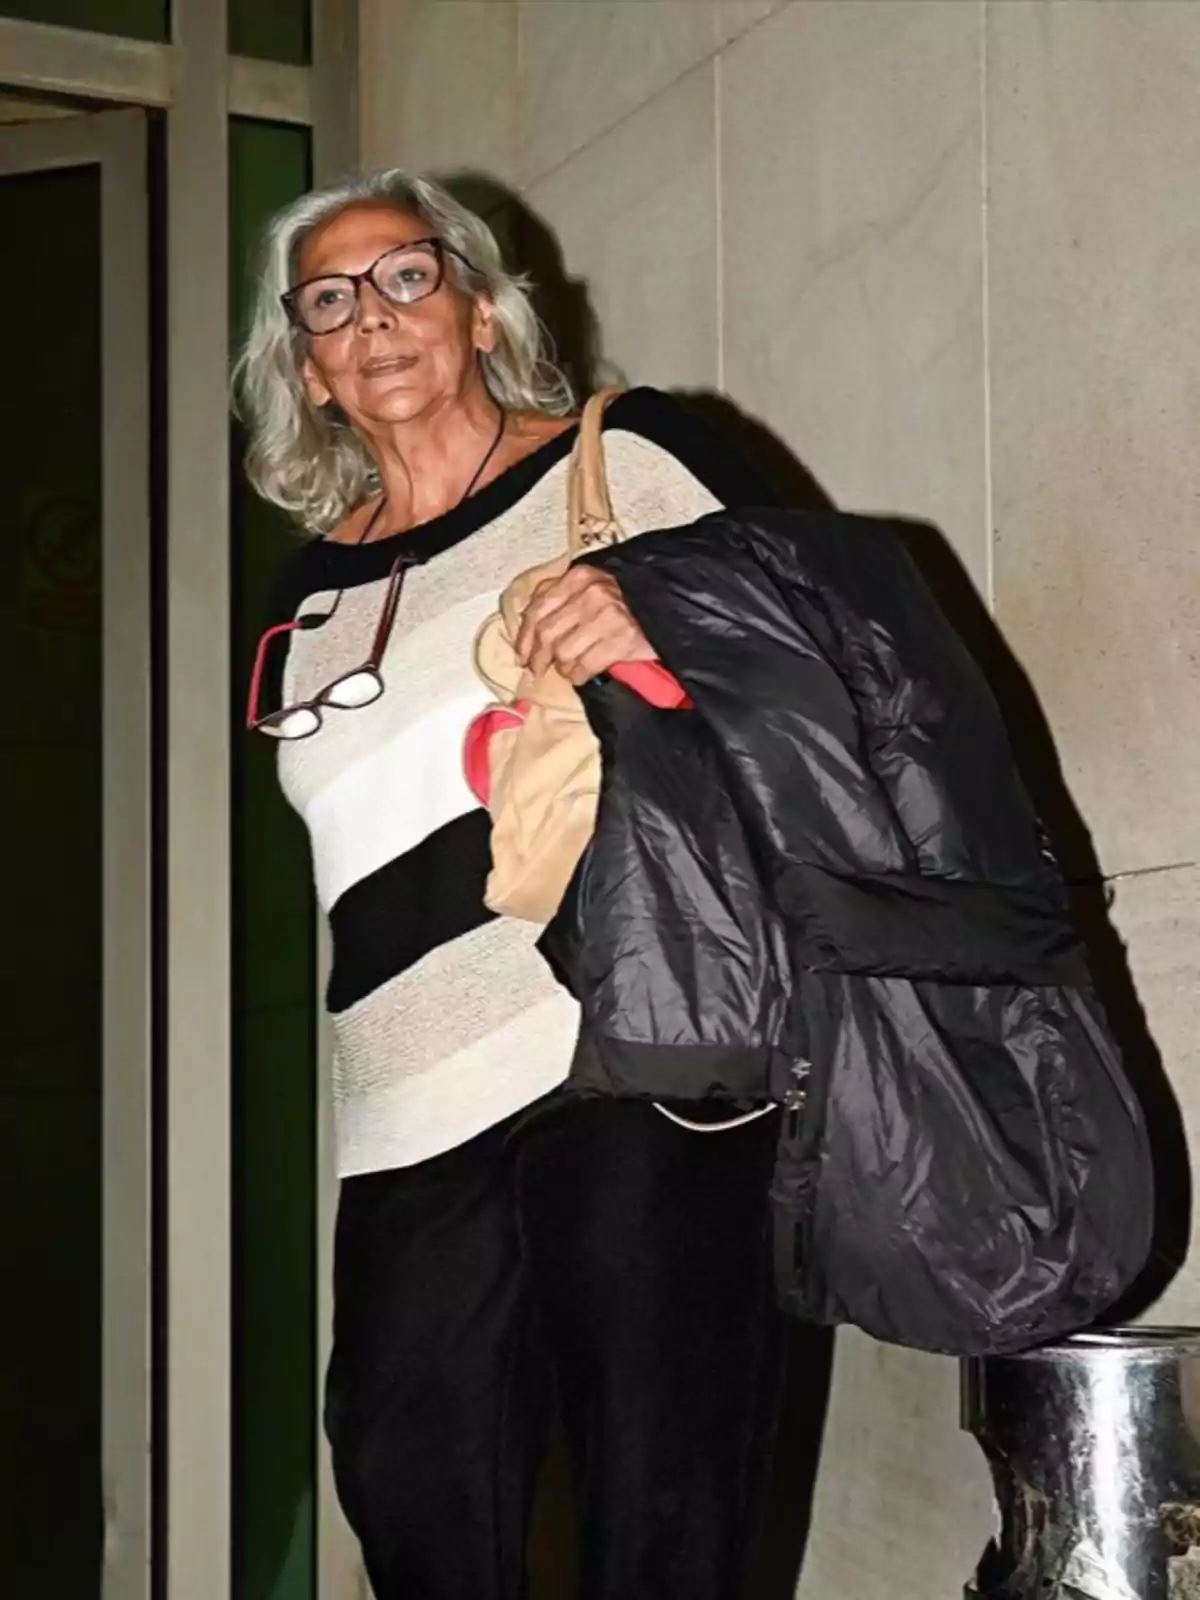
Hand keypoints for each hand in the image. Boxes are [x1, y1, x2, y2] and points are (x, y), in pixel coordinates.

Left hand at [515, 565, 656, 686]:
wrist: (673, 607)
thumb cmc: (632, 599)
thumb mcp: (596, 583)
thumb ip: (564, 595)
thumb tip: (530, 624)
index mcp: (580, 576)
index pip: (538, 607)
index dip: (525, 636)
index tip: (522, 654)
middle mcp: (591, 593)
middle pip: (547, 633)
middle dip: (538, 657)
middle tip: (538, 669)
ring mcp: (607, 617)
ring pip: (563, 652)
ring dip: (562, 667)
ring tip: (568, 668)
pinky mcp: (621, 641)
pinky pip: (584, 666)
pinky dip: (577, 675)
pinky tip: (581, 674)